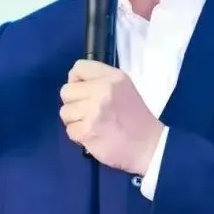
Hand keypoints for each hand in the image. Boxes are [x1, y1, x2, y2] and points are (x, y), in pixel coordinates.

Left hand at [59, 60, 165, 174]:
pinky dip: (79, 136)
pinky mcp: (87, 131)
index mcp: (112, 77)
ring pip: (65, 112)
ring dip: (75, 121)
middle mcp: (102, 90)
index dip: (76, 81)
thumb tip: (74, 83)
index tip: (84, 92)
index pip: (79, 67)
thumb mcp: (123, 87)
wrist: (148, 146)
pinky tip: (93, 136)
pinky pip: (70, 130)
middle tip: (89, 112)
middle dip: (74, 103)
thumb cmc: (134, 117)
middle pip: (66, 91)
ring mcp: (94, 111)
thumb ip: (100, 80)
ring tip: (92, 125)